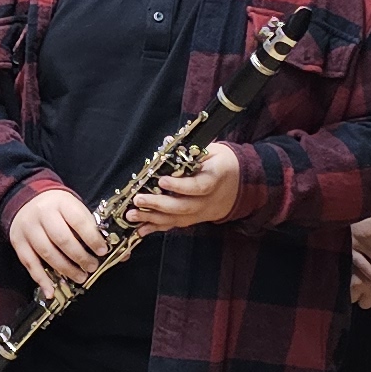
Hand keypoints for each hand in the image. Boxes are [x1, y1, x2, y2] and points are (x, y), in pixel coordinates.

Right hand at [6, 188, 107, 298]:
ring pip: (47, 253)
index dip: (92, 238)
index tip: (102, 251)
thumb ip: (93, 229)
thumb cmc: (58, 207)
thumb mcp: (75, 208)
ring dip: (65, 269)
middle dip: (80, 256)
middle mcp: (43, 214)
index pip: (78, 221)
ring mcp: (28, 229)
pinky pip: (30, 263)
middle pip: (62, 239)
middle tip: (92, 267)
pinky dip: (41, 279)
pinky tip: (51, 291)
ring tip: (80, 277)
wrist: (26, 198)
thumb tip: (121, 253)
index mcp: (61, 203)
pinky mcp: (18, 242)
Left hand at [126, 142, 244, 233]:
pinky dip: (157, 228)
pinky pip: (175, 225)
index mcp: (215, 178)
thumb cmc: (220, 163)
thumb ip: (190, 151)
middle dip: (159, 204)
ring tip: (132, 215)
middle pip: (184, 206)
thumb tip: (167, 142)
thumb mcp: (212, 151)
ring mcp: (202, 212)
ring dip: (153, 218)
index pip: (199, 186)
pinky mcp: (194, 219)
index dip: (180, 186)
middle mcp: (209, 199)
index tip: (161, 180)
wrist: (238, 184)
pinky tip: (140, 229)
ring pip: (177, 219)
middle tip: (139, 199)